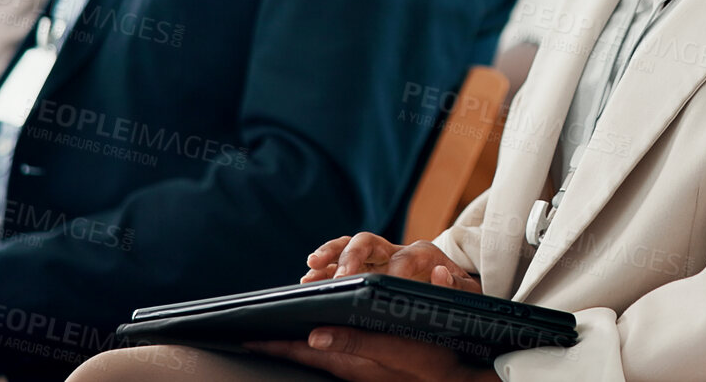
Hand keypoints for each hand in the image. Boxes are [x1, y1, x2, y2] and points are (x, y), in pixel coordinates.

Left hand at [247, 330, 497, 381]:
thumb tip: (315, 334)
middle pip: (304, 351)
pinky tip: (321, 331)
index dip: (271, 343)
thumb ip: (356, 343)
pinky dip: (321, 341)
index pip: (299, 351)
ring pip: (319, 352)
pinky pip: (337, 352)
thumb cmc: (431, 364)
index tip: (244, 335)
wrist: (462, 379)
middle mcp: (350, 366)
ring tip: (279, 329)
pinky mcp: (371, 366)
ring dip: (298, 341)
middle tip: (253, 329)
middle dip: (278, 340)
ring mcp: (360, 367)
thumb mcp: (395, 351)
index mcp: (349, 362)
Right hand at [304, 234, 478, 291]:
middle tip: (340, 279)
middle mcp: (397, 250)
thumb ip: (456, 286)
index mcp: (424, 254)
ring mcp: (379, 257)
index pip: (405, 259)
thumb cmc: (460, 292)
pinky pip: (341, 260)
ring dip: (329, 255)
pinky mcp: (367, 266)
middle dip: (352, 257)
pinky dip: (324, 268)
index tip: (380, 289)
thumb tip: (439, 274)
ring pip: (349, 246)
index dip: (393, 274)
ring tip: (311, 268)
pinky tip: (309, 280)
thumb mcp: (469, 293)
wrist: (455, 285)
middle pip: (369, 242)